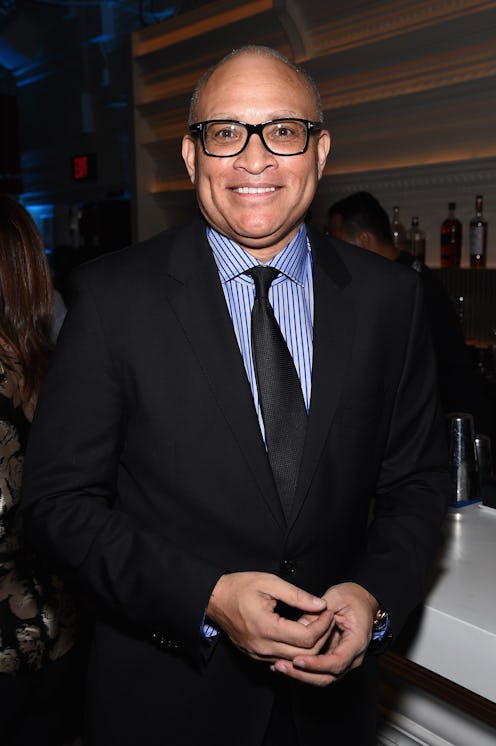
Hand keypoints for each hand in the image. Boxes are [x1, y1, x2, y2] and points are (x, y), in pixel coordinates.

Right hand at [206, 571, 332, 661]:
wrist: (215, 599)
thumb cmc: (240, 587)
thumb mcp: (270, 583)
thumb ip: (297, 595)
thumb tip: (320, 605)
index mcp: (266, 627)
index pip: (306, 638)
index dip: (322, 626)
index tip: (327, 611)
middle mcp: (262, 646)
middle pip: (305, 654)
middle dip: (321, 637)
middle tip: (326, 619)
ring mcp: (258, 654)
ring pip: (295, 660)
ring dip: (310, 646)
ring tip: (315, 625)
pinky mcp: (256, 656)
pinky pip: (283, 659)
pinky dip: (296, 650)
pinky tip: (299, 633)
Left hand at [271, 582, 378, 685]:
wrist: (362, 600)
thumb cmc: (352, 597)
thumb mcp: (335, 598)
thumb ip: (317, 613)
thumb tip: (298, 626)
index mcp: (357, 641)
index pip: (337, 662)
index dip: (316, 664)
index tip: (297, 660)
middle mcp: (353, 657)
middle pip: (328, 677)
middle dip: (303, 675)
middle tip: (281, 666)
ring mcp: (344, 661)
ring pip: (322, 678)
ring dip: (300, 675)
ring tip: (279, 666)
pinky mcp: (334, 660)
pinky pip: (319, 671)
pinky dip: (303, 671)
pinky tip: (285, 664)